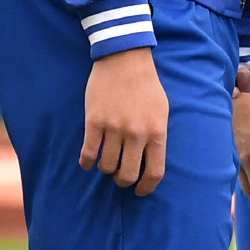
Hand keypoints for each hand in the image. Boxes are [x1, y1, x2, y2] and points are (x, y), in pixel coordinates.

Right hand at [79, 46, 168, 196]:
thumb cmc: (146, 85)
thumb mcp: (162, 110)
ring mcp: (114, 128)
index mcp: (156, 131)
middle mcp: (136, 133)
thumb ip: (157, 136)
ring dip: (105, 169)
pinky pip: (88, 155)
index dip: (146, 187)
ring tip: (107, 162)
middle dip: (123, 181)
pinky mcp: (94, 122)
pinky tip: (89, 160)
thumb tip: (151, 163)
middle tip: (120, 176)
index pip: (155, 172)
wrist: (125, 58)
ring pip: (106, 167)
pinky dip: (87, 162)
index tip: (140, 191)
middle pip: (127, 175)